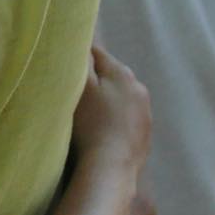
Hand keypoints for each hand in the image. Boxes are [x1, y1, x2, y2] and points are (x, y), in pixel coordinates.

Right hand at [72, 45, 150, 171]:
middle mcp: (138, 87)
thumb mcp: (80, 87)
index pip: (97, 53)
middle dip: (97, 78)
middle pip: (112, 74)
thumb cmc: (91, 123)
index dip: (80, 57)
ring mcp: (146, 111)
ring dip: (109, 98)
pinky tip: (105, 129)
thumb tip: (83, 47)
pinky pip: (128, 115)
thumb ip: (81, 63)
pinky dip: (117, 117)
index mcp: (122, 72)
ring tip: (92, 113)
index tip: (68, 67)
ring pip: (122, 95)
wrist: (111, 166)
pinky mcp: (146, 132)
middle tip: (77, 91)